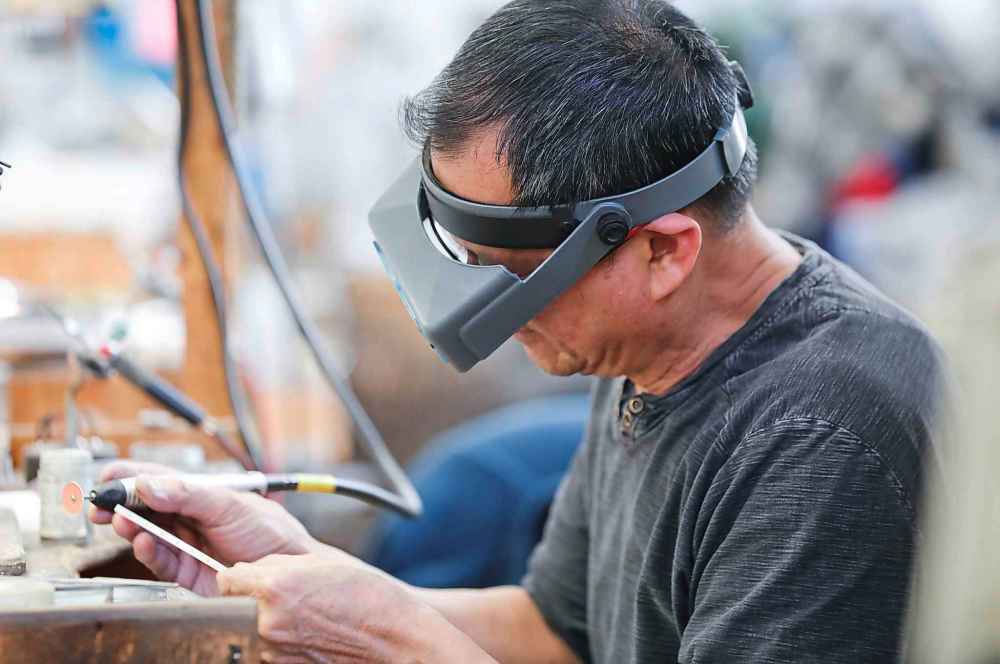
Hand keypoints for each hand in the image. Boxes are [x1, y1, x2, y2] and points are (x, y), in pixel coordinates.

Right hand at [90, 461, 316, 596]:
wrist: (290, 568)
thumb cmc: (270, 531)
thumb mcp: (231, 503)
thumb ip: (189, 494)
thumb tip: (149, 485)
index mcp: (201, 494)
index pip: (159, 481)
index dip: (131, 477)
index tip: (108, 476)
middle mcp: (190, 518)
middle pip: (146, 508)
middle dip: (121, 504)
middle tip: (101, 504)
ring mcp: (187, 544)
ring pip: (148, 534)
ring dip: (131, 527)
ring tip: (121, 522)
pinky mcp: (187, 572)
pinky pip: (160, 561)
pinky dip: (147, 552)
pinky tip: (142, 543)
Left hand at [217, 552, 496, 662]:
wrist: (394, 639)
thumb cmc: (366, 598)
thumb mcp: (318, 563)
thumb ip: (274, 565)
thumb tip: (245, 570)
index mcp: (274, 590)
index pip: (226, 578)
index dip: (241, 573)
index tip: (253, 573)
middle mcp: (266, 623)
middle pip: (233, 603)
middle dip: (251, 595)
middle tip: (284, 592)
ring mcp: (272, 650)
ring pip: (250, 624)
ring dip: (265, 615)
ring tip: (303, 610)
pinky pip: (266, 643)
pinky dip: (278, 634)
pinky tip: (306, 627)